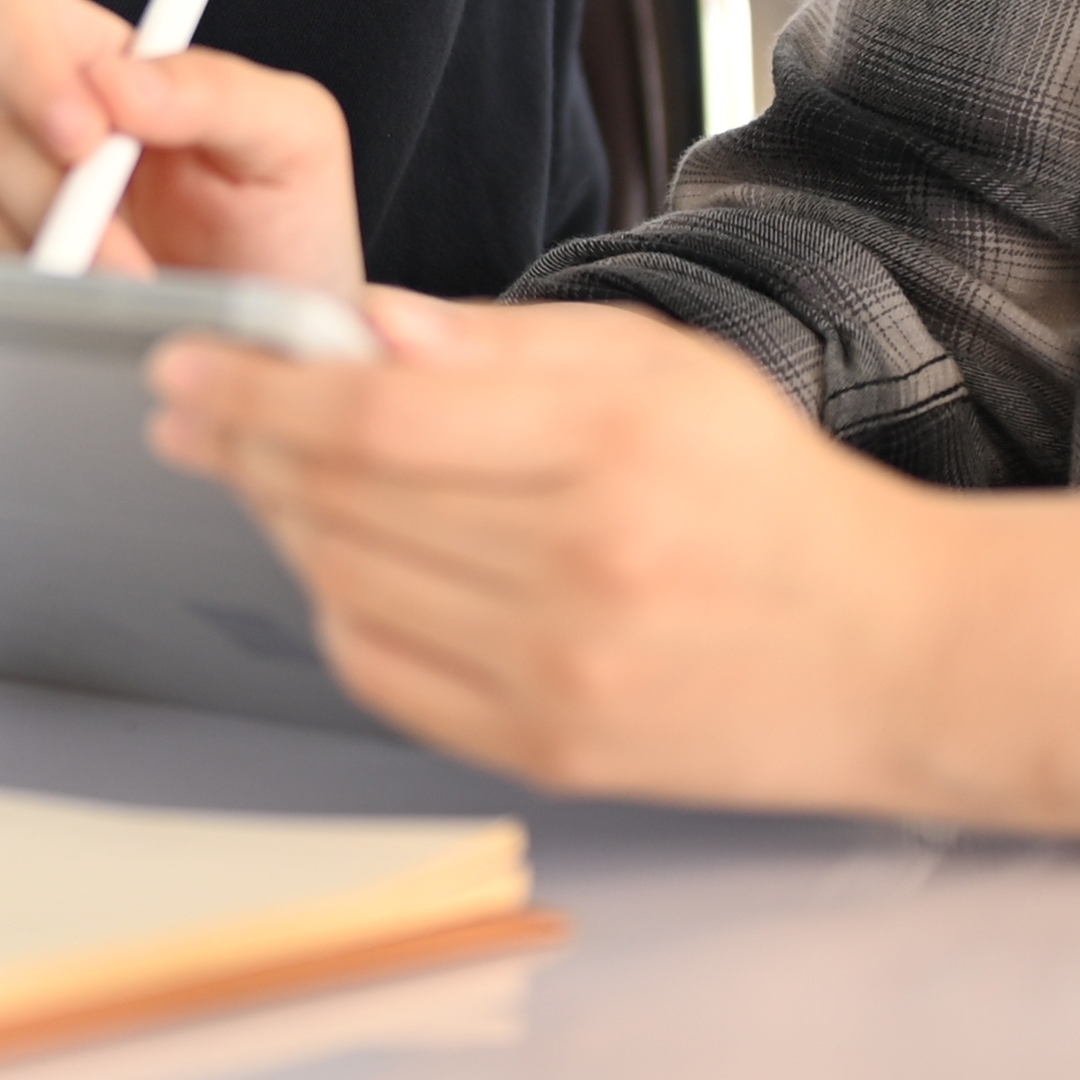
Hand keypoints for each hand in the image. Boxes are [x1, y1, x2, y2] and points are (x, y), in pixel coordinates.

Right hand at [0, 0, 364, 284]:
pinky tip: (90, 313)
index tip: (88, 134)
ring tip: (139, 294)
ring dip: (57, 260)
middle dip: (55, 196)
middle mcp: (29, 122)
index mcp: (95, 62)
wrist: (273, 338)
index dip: (26, 61)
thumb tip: (117, 82)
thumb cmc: (280, 224)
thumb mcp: (288, 136)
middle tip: (124, 257)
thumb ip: (216, 89)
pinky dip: (29, 300)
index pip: (11, 14)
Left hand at [155, 299, 1079, 842]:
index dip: (258, 388)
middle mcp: (575, 572)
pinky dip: (336, 609)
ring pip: (344, 586)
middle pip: (341, 502)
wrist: (892, 656)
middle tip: (187, 405)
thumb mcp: (660, 368)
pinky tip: (337, 560)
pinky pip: (382, 675)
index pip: (374, 417)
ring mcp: (556, 675)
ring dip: (281, 520)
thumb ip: (504, 344)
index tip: (188, 362)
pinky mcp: (546, 751)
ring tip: (262, 468)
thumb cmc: (771, 493)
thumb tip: (362, 328)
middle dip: (241, 445)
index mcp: (606, 454)